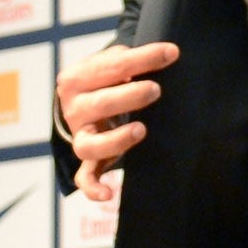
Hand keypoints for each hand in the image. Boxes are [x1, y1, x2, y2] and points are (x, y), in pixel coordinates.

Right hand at [55, 42, 178, 200]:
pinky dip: (94, 188)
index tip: (172, 53)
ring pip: (88, 145)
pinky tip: (110, 193)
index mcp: (77, 79)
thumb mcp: (112, 61)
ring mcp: (80, 136)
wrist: (84, 100)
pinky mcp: (87, 160)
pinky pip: (85, 178)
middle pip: (99, 104)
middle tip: (155, 90)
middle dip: (129, 96)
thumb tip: (167, 53)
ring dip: (115, 139)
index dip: (143, 59)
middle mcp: (74, 109)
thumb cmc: (108, 77)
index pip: (112, 67)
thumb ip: (131, 57)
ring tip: (141, 130)